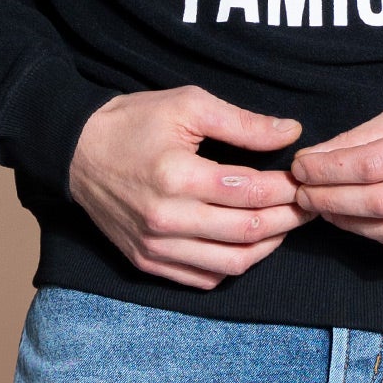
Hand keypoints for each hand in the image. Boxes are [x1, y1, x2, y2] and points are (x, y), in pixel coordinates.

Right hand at [70, 87, 303, 290]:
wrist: (75, 151)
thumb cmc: (134, 123)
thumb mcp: (188, 104)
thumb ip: (243, 122)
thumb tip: (291, 132)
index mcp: (178, 176)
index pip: (252, 192)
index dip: (288, 188)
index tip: (304, 178)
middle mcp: (166, 219)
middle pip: (249, 231)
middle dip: (289, 218)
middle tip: (307, 204)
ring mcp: (155, 246)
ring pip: (232, 263)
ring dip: (267, 246)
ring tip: (283, 224)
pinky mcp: (147, 262)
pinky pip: (205, 278)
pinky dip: (234, 264)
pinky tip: (246, 241)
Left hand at [289, 79, 382, 260]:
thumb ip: (363, 137)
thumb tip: (312, 161)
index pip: (372, 166)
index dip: (327, 172)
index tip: (301, 169)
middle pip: (381, 204)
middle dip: (332, 201)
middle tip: (305, 195)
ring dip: (354, 226)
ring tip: (330, 210)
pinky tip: (368, 224)